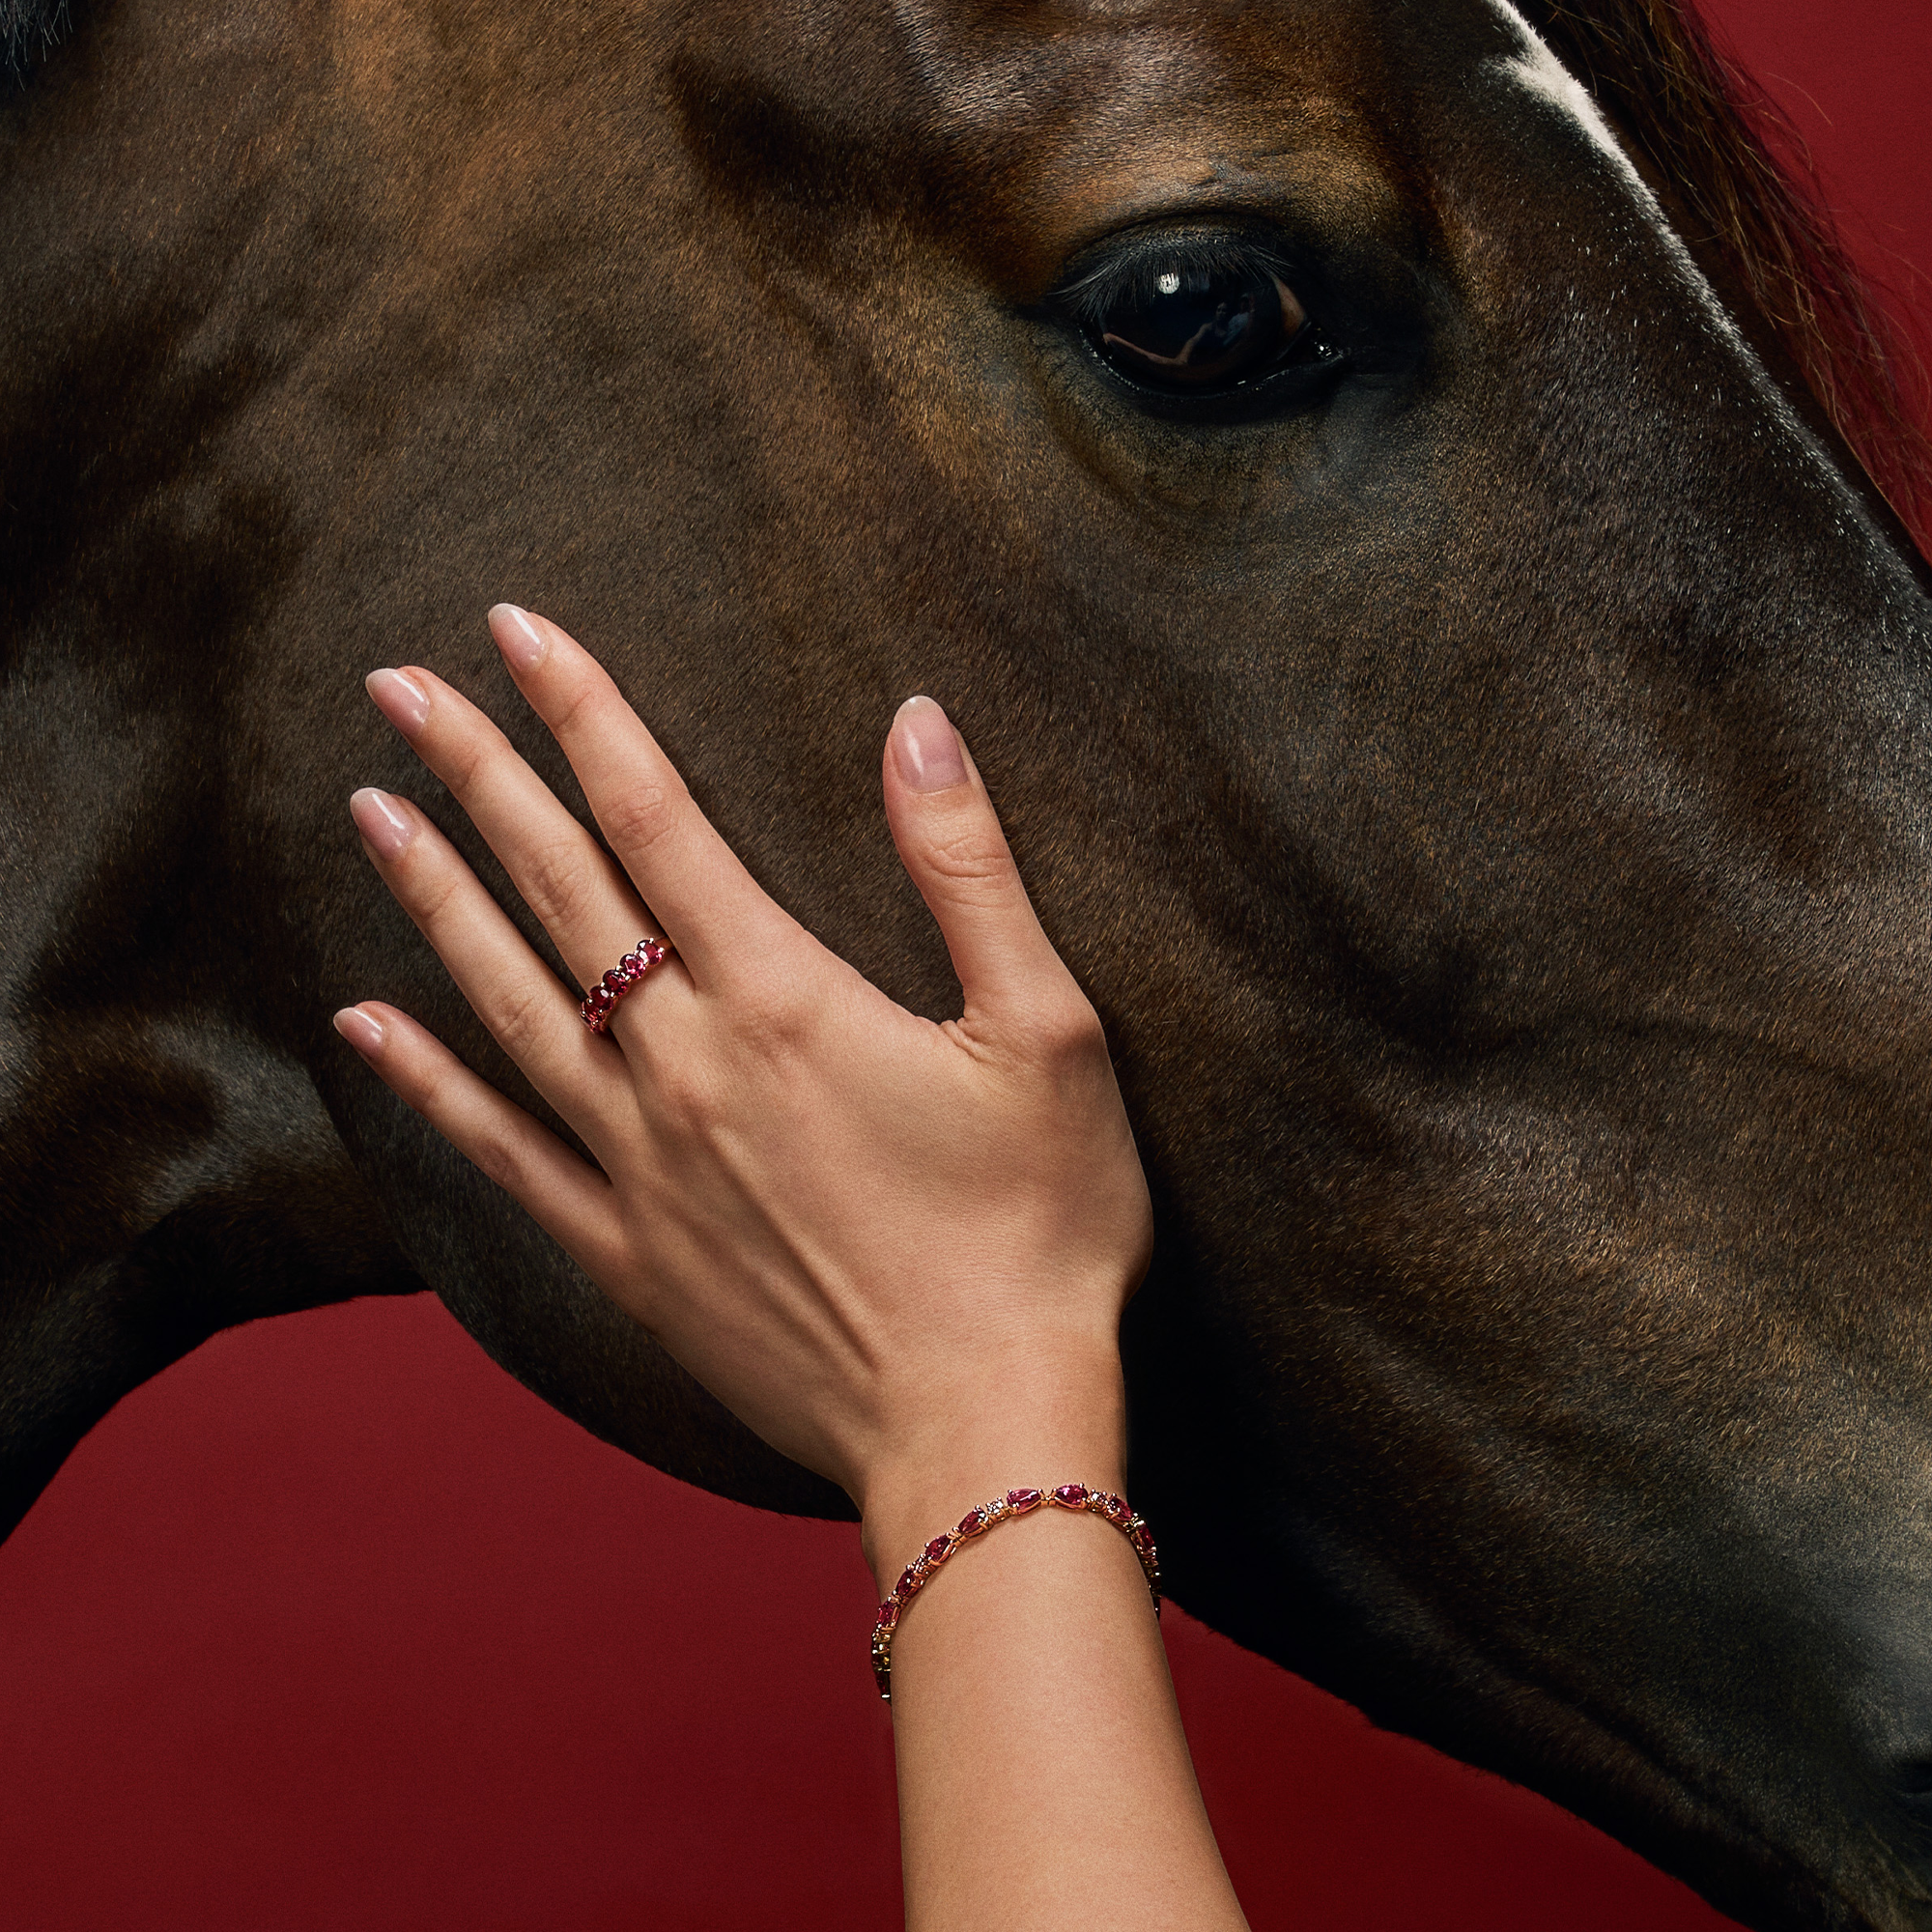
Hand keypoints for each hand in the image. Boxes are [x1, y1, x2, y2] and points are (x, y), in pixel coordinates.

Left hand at [334, 605, 1153, 1576]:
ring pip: (508, 1002)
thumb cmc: (1037, 1233)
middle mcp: (688, 1068)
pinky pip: (504, 1153)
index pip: (657, 818)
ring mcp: (643, 1166)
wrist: (983, 1423)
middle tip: (396, 687)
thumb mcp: (1045, 1033)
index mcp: (787, 1002)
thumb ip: (967, 868)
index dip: (584, 713)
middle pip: (559, 890)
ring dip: (433, 899)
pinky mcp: (631, 1255)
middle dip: (477, 775)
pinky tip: (364, 1026)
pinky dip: (429, 1086)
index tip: (512, 631)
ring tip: (367, 812)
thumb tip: (915, 722)